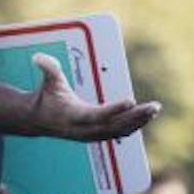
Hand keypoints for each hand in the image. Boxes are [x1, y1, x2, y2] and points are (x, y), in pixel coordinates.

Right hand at [25, 53, 160, 142]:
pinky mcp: (97, 135)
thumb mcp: (48, 82)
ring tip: (154, 109)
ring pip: (120, 131)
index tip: (131, 100)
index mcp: (73, 116)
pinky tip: (147, 116)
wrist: (38, 120)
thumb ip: (47, 69)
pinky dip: (134, 125)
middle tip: (153, 106)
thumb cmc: (45, 98)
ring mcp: (92, 135)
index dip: (114, 110)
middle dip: (135, 116)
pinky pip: (119, 133)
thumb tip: (39, 58)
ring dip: (139, 121)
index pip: (96, 116)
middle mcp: (84, 129)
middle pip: (114, 125)